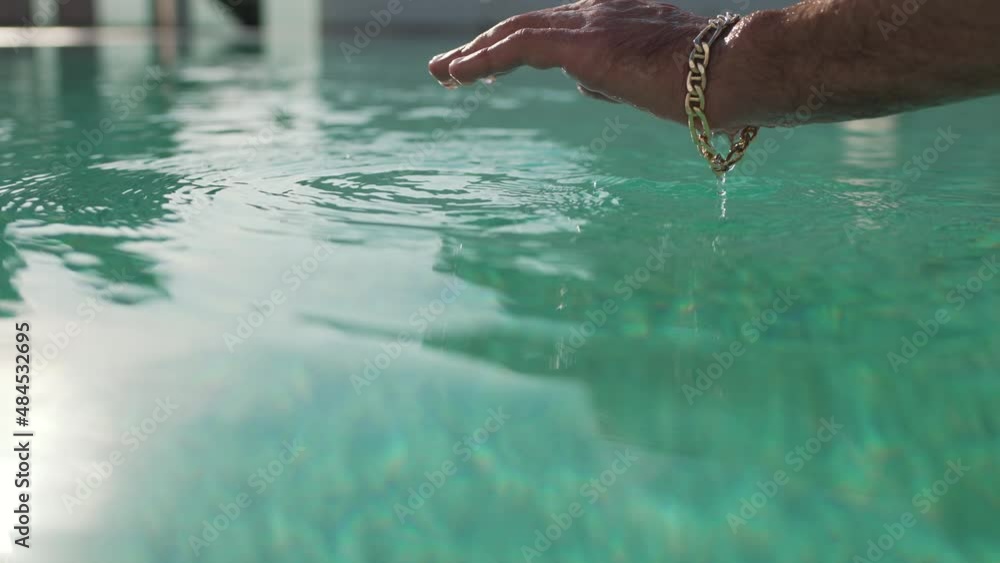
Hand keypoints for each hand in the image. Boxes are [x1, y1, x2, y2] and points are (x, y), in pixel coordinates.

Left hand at [428, 0, 756, 127]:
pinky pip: (517, 47)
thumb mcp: (651, 81)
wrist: (730, 71)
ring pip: (514, 34)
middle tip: (450, 68)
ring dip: (475, 54)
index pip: (554, 31)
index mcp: (614, 21)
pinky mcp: (579, 43)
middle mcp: (596, 13)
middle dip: (484, 48)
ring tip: (443, 73)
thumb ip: (612, 78)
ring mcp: (587, 23)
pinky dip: (484, 60)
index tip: (491, 64)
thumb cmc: (707, 83)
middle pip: (525, 27)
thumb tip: (583, 85)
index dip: (517, 46)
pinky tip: (457, 75)